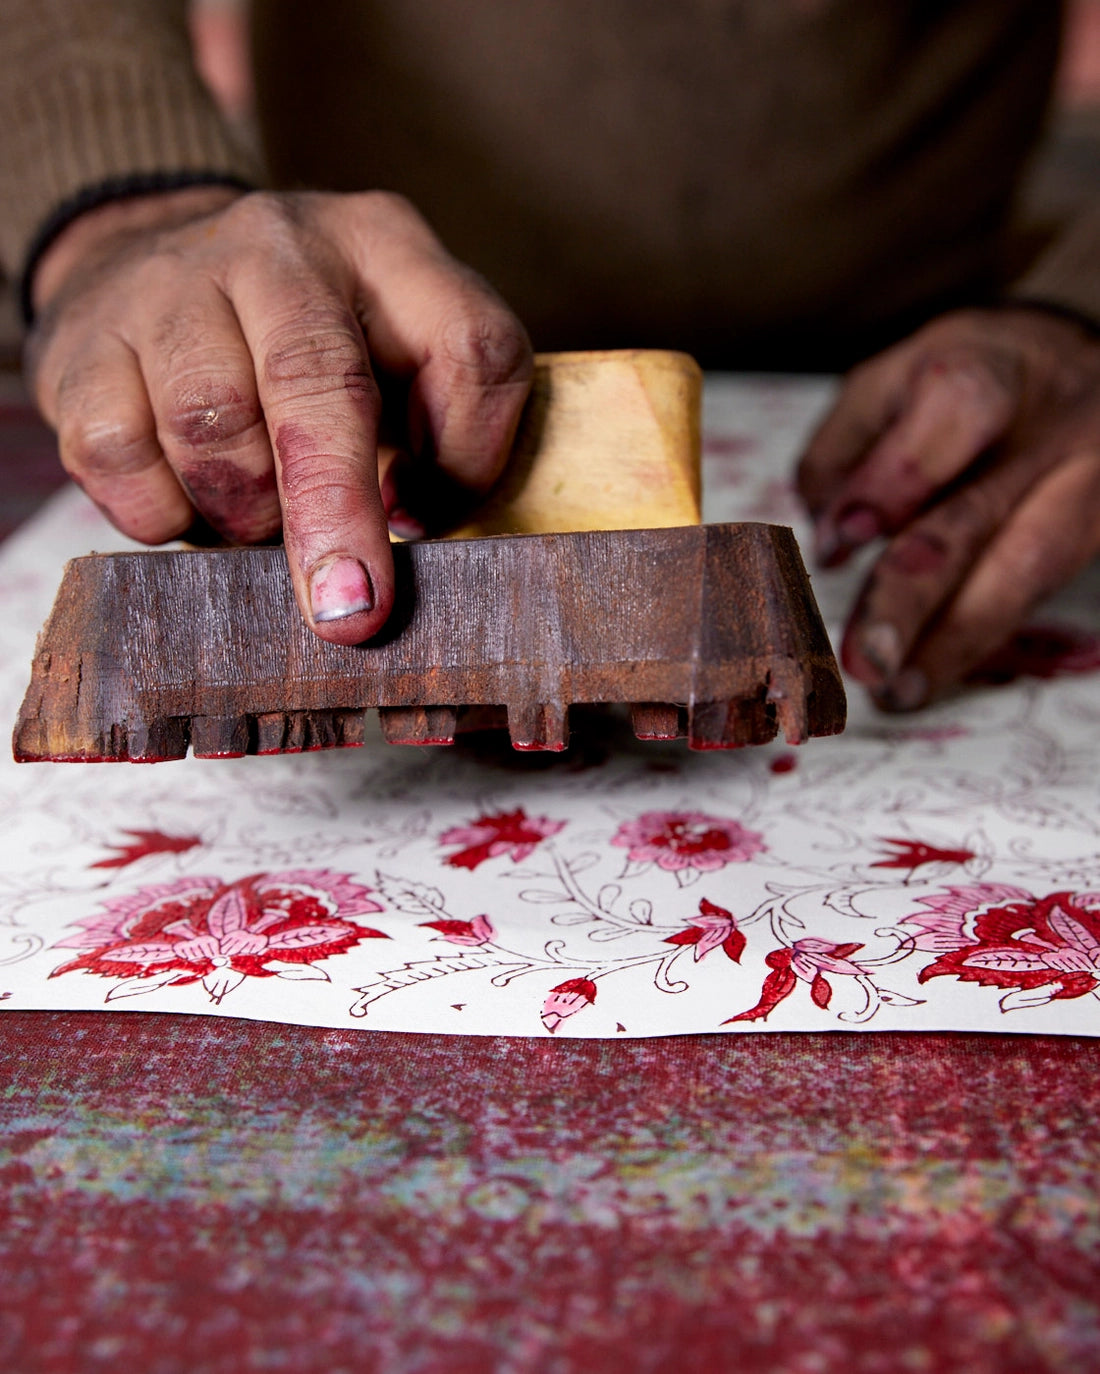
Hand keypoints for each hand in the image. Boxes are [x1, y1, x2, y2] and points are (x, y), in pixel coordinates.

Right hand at [27, 187, 532, 643]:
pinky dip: (161, 511)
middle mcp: (280, 246)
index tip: (426, 522)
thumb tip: (408, 523)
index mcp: (386, 248)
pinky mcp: (85, 341)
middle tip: (349, 611)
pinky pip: (118, 454)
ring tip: (256, 517)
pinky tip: (185, 498)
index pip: (468, 344)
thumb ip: (435, 437)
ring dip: (244, 510)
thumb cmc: (300, 353)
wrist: (142, 270)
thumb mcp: (395, 365)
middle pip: (318, 378)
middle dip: (335, 509)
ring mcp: (172, 281)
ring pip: (211, 423)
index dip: (463, 452)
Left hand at [796, 307, 1099, 708]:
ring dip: (952, 646)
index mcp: (991, 372)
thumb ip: (846, 447)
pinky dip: (974, 642)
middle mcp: (1050, 433)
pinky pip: (1034, 598)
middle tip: (864, 660)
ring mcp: (1085, 489)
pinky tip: (928, 675)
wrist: (1075, 365)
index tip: (841, 536)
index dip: (893, 478)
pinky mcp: (1097, 535)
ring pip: (1024, 575)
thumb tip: (828, 530)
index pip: (954, 412)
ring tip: (895, 692)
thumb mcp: (892, 379)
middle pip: (982, 517)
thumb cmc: (968, 374)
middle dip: (915, 598)